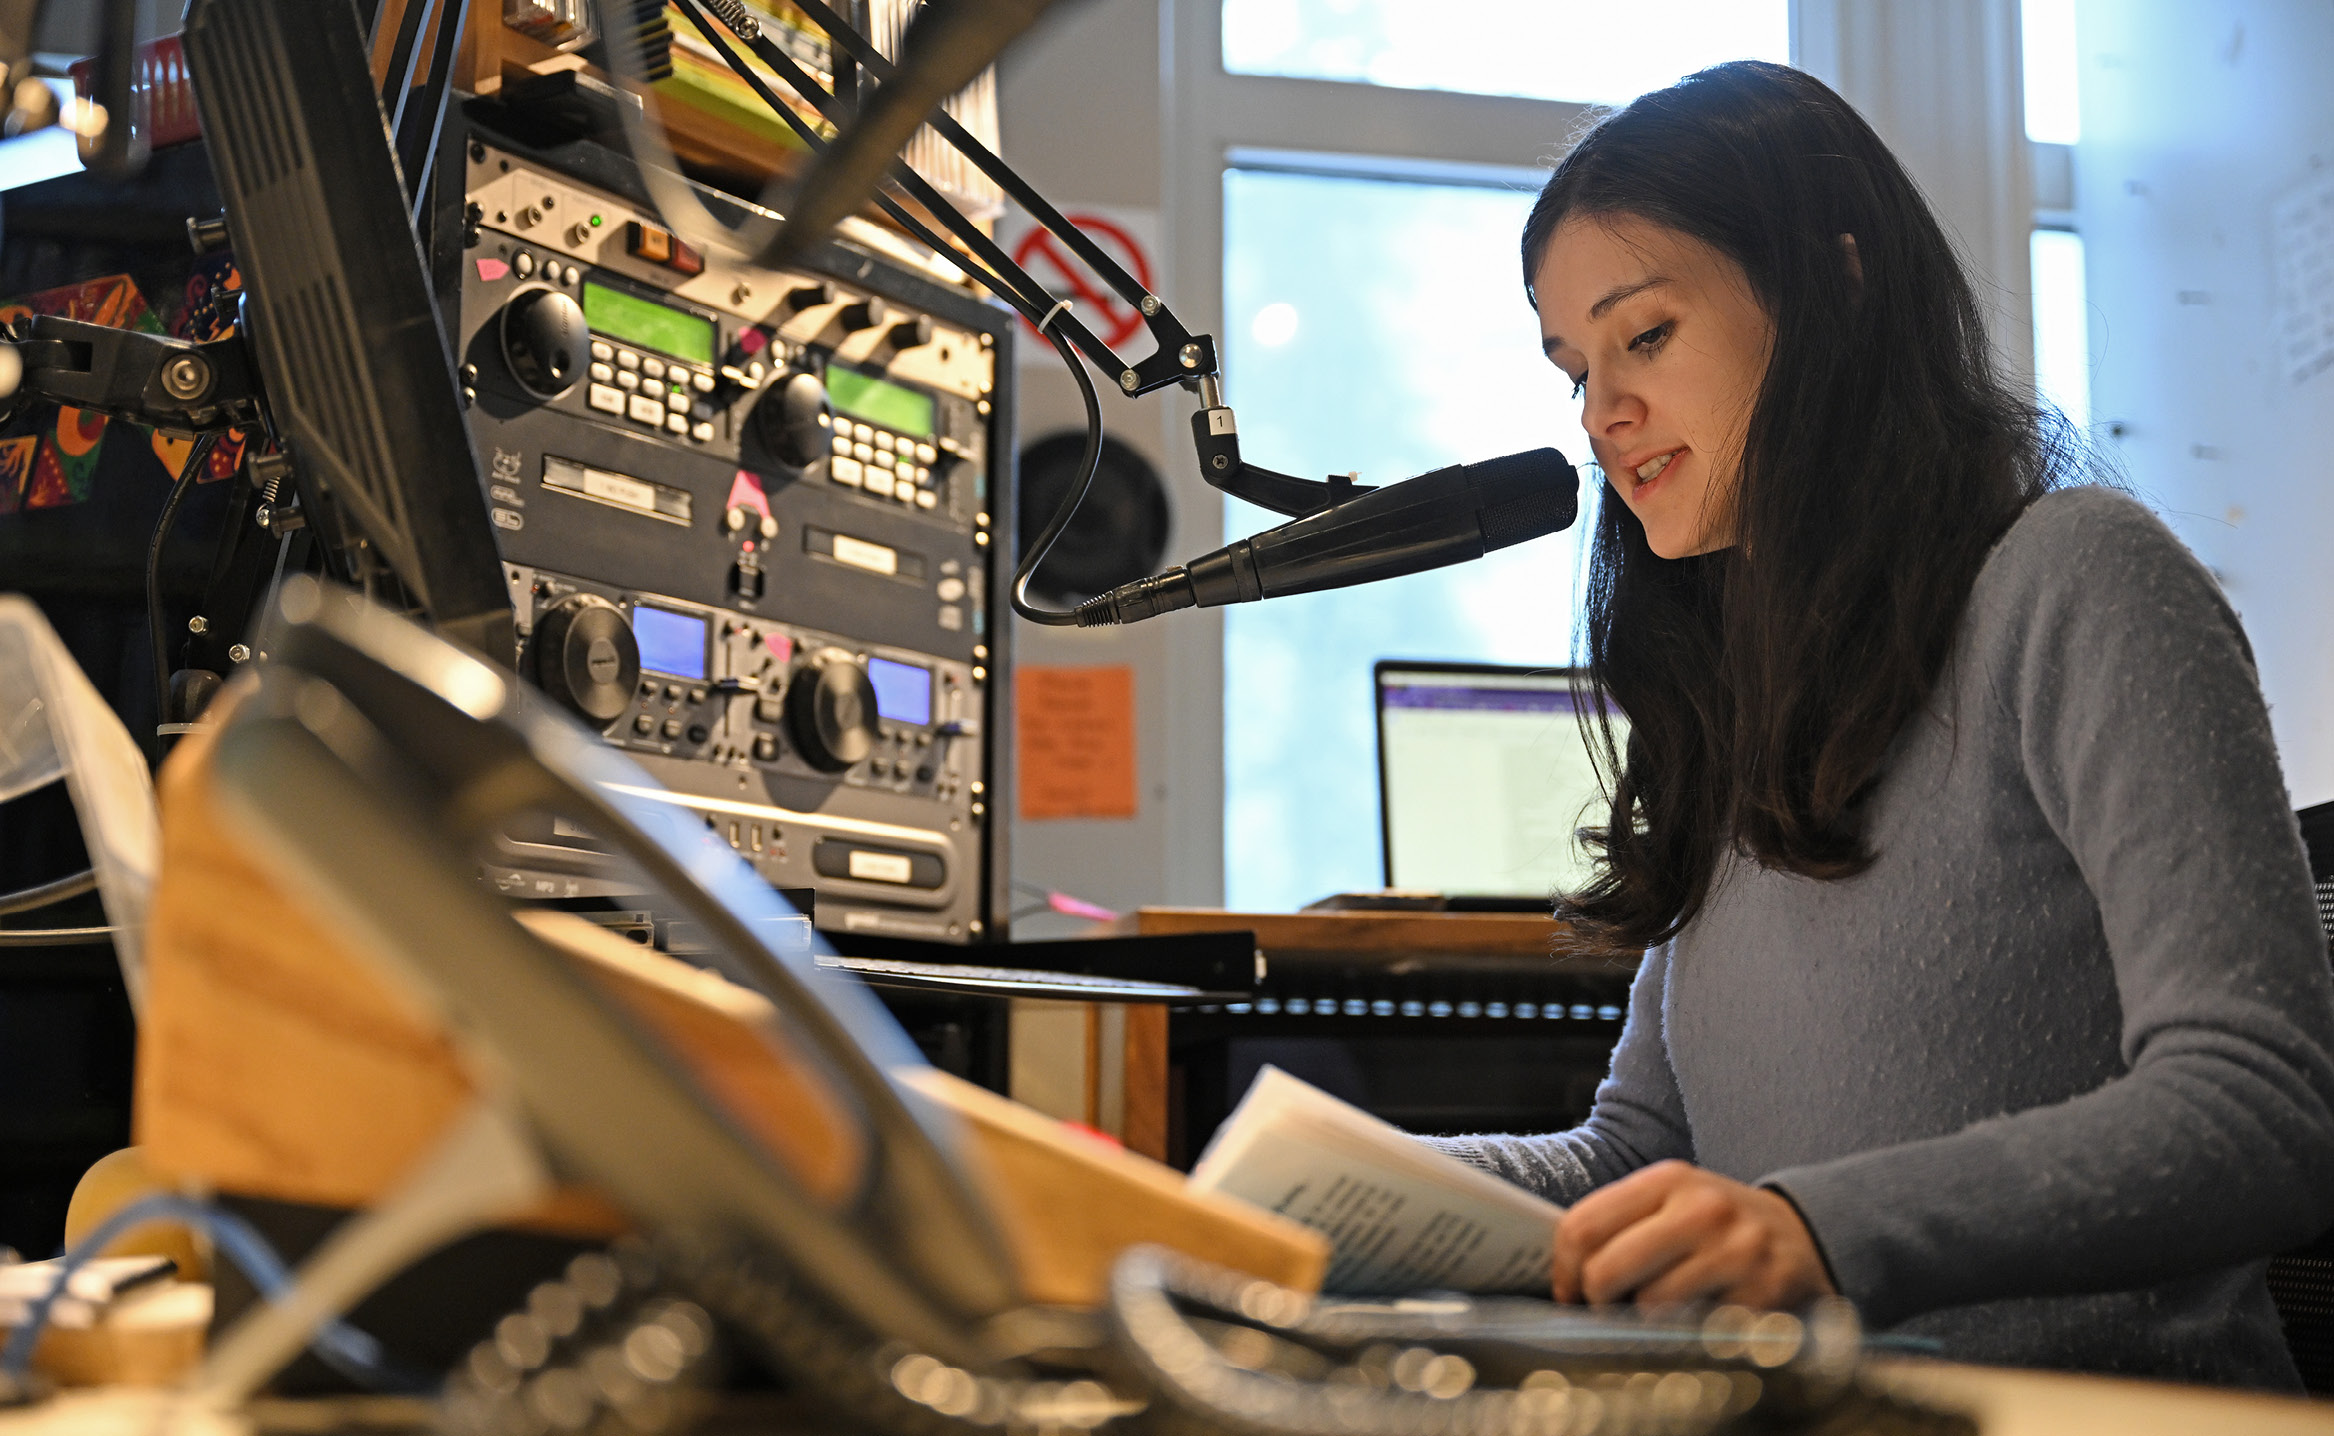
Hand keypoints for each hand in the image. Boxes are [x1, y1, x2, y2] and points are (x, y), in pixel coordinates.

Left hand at [1551, 1160, 1835, 1308]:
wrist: (1804, 1236)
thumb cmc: (1719, 1225)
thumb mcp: (1673, 1201)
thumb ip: (1621, 1223)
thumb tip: (1564, 1270)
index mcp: (1669, 1180)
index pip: (1584, 1225)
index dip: (1563, 1268)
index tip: (1567, 1290)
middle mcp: (1702, 1210)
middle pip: (1607, 1270)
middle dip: (1594, 1300)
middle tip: (1602, 1309)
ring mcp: (1735, 1253)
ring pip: (1648, 1305)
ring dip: (1642, 1320)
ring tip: (1656, 1312)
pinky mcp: (1761, 1295)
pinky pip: (1694, 1330)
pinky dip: (1684, 1334)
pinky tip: (1695, 1320)